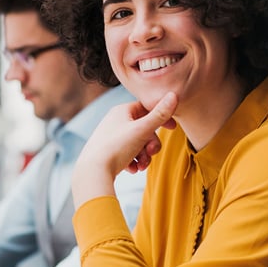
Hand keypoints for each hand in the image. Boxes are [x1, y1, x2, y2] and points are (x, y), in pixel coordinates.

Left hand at [72, 92, 177, 207]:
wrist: (93, 171)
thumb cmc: (117, 147)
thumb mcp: (142, 129)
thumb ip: (160, 114)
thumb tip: (174, 94)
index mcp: (121, 111)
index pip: (146, 108)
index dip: (161, 117)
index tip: (172, 128)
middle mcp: (114, 122)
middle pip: (143, 130)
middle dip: (151, 144)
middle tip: (151, 153)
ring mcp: (110, 138)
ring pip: (137, 144)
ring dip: (144, 156)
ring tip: (141, 166)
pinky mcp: (107, 153)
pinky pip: (127, 155)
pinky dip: (133, 162)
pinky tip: (131, 169)